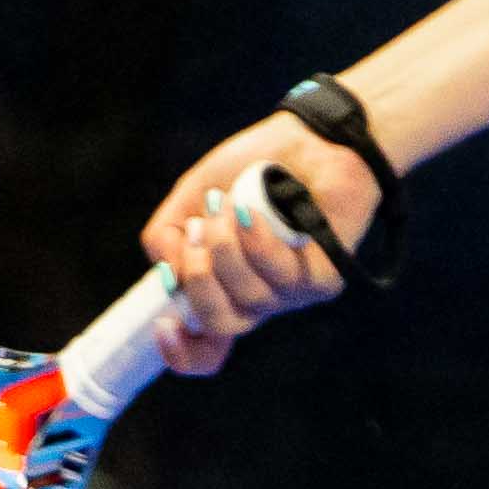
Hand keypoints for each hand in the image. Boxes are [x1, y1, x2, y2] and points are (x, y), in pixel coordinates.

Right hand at [134, 104, 380, 364]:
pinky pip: (284, 279)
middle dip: (200, 283)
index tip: (162, 326)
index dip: (180, 352)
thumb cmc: (252, 168)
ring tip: (228, 206)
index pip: (206, 347)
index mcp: (226, 287)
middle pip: (222, 325)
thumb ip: (166, 237)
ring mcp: (293, 292)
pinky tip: (255, 213)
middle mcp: (260, 297)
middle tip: (197, 234)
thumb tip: (169, 276)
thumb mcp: (191, 198)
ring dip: (228, 250)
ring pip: (251, 300)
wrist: (309, 136)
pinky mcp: (325, 278)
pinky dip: (261, 244)